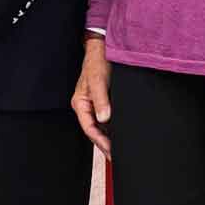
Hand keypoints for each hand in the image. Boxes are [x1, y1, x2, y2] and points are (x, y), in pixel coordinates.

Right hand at [71, 35, 110, 156]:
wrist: (105, 48)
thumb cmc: (97, 61)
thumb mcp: (97, 80)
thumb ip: (101, 100)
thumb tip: (104, 118)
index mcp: (80, 103)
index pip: (89, 128)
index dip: (100, 141)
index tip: (110, 151)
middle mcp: (88, 106)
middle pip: (95, 130)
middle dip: (105, 144)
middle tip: (116, 156)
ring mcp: (97, 104)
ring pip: (103, 126)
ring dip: (110, 137)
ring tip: (121, 149)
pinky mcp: (106, 101)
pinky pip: (109, 119)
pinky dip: (115, 128)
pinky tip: (123, 134)